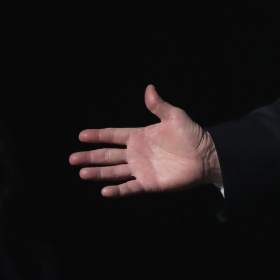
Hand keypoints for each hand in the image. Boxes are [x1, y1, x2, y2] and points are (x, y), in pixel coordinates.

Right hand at [69, 85, 220, 196]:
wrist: (206, 156)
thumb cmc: (192, 135)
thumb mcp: (175, 117)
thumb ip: (159, 105)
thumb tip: (149, 88)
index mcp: (139, 136)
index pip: (114, 135)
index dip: (98, 135)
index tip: (81, 136)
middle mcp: (136, 153)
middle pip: (108, 155)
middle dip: (91, 157)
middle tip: (72, 158)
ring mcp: (141, 169)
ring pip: (114, 172)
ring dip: (98, 173)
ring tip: (82, 173)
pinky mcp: (149, 183)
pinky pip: (130, 188)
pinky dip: (118, 190)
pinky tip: (104, 191)